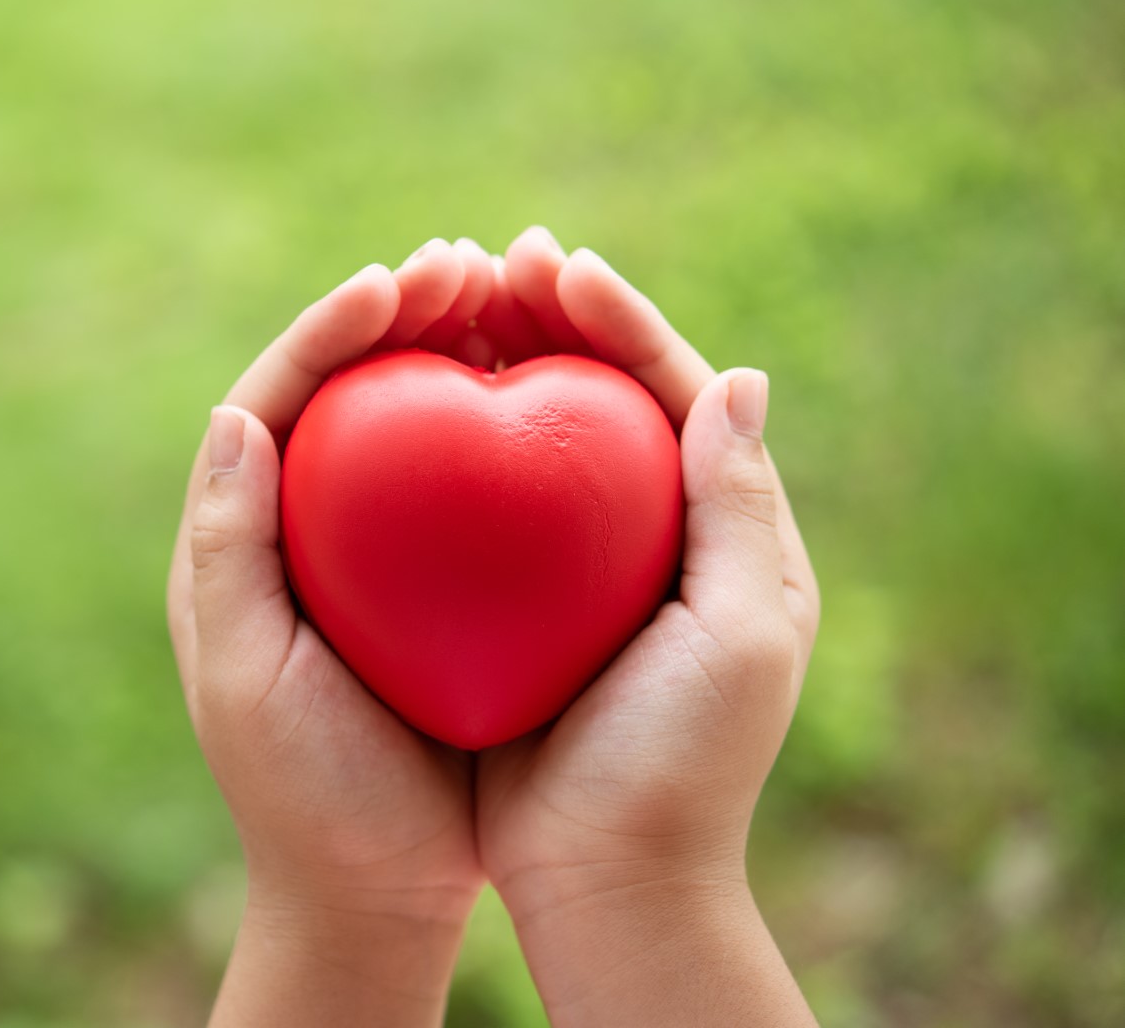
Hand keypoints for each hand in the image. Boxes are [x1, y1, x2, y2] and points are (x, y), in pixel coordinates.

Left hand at [166, 238, 493, 1026]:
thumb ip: (231, 549)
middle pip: (348, 391)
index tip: (400, 281)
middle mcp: (302, 530)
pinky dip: (504, 431)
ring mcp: (373, 556)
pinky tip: (557, 396)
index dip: (332, 328)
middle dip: (402, 315)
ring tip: (518, 294)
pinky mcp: (436, 589)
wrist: (368, 893)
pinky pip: (469, 488)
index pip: (277, 399)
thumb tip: (237, 413)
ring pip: (411, 424)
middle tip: (474, 261)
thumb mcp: (251, 679)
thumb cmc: (304, 796)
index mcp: (240, 540)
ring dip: (457, 352)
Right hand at [473, 228, 821, 1024]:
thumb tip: (740, 375)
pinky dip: (438, 445)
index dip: (619, 318)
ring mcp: (566, 566)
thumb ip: (740, 505)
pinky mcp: (502, 603)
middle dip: (546, 318)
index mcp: (716, 528)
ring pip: (524, 435)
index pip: (672, 390)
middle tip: (489, 257)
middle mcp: (641, 531)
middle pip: (592, 395)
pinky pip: (468, 503)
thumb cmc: (683, 764)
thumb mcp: (743, 634)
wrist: (607, 879)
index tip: (560, 265)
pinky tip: (394, 405)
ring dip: (486, 360)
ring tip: (441, 300)